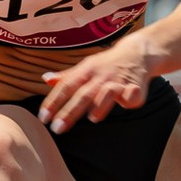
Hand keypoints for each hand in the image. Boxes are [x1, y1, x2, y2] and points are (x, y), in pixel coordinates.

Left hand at [38, 40, 156, 131]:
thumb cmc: (107, 64)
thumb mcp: (86, 67)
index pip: (66, 86)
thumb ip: (67, 77)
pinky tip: (125, 103)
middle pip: (83, 94)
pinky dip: (129, 98)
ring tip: (92, 119)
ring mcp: (118, 81)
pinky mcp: (135, 87)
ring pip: (108, 93)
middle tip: (57, 128)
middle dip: (70, 112)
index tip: (43, 117)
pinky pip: (132, 93)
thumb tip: (46, 79)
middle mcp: (101, 76)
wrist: (137, 53)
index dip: (53, 101)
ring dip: (100, 105)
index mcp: (86, 71)